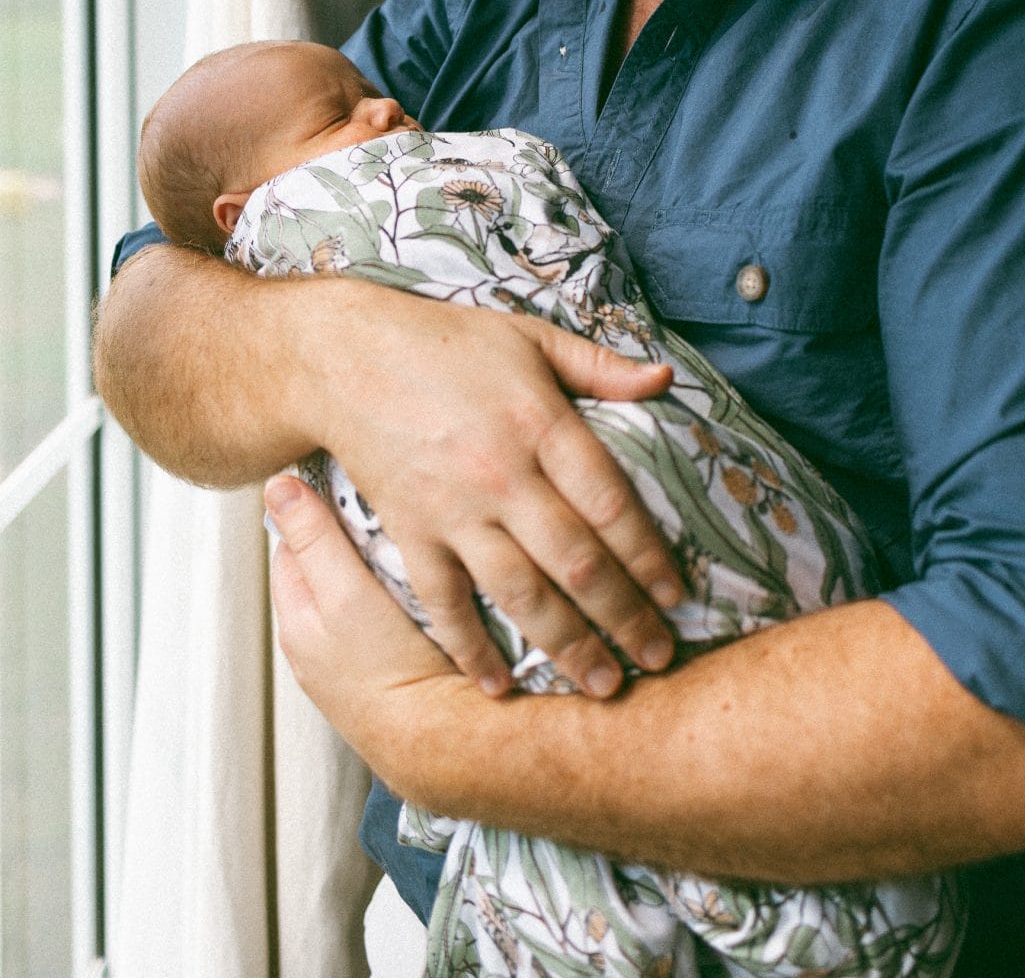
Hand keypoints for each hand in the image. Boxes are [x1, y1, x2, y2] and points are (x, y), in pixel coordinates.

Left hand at [267, 474, 458, 765]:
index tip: (348, 482)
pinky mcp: (387, 673)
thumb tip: (276, 485)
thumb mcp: (343, 592)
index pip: (292, 543)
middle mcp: (315, 645)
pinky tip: (424, 588)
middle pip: (325, 566)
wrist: (437, 739)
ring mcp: (351, 662)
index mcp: (294, 620)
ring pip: (356, 591)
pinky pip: (383, 618)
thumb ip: (313, 539)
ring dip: (375, 566)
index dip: (316, 508)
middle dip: (347, 535)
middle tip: (385, 506)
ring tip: (409, 541)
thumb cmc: (387, 668)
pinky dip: (396, 596)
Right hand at [299, 286, 684, 699]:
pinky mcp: (411, 531)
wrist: (348, 358)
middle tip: (658, 658)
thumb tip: (664, 378)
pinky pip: (444, 602)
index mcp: (542, 423)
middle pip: (576, 561)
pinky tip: (496, 686)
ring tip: (603, 685)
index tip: (676, 595)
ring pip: (521, 593)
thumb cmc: (447, 344)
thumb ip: (599, 365)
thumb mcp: (531, 337)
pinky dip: (470, 648)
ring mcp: (455, 509)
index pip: (610, 503)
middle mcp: (504, 474)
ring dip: (566, 645)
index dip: (648, 555)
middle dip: (623, 617)